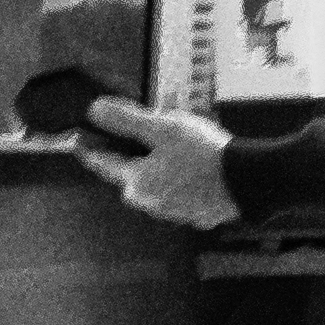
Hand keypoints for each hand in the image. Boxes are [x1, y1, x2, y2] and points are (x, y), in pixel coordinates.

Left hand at [84, 99, 245, 231]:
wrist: (247, 181)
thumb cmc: (203, 154)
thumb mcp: (162, 127)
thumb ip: (126, 120)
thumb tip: (94, 110)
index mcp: (136, 183)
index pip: (103, 164)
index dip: (89, 149)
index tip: (77, 141)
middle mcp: (151, 203)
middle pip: (132, 174)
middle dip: (135, 152)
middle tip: (145, 131)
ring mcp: (175, 212)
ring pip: (158, 182)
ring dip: (161, 163)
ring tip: (178, 142)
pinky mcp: (197, 214)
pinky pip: (182, 191)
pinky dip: (183, 176)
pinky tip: (198, 161)